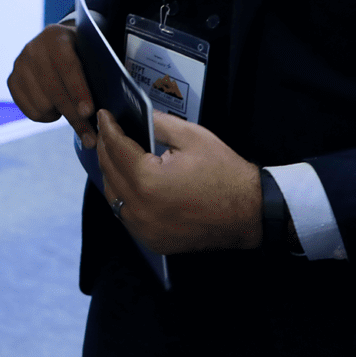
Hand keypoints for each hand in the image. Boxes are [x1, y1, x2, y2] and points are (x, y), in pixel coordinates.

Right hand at [8, 24, 96, 145]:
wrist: (56, 43)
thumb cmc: (81, 52)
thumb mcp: (90, 52)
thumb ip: (96, 73)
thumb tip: (104, 109)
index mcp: (56, 37)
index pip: (67, 66)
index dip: (78, 90)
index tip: (88, 112)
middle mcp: (33, 49)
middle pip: (53, 90)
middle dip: (73, 115)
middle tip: (90, 135)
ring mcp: (19, 65)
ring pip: (41, 104)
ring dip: (60, 114)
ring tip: (71, 108)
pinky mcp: (12, 80)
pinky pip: (30, 111)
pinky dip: (46, 116)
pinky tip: (55, 107)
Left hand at [94, 109, 261, 253]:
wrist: (251, 213)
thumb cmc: (226, 175)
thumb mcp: (193, 137)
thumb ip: (158, 123)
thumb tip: (137, 115)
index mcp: (148, 181)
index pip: (116, 149)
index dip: (108, 128)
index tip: (104, 116)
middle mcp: (141, 209)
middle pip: (109, 171)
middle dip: (105, 148)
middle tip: (107, 131)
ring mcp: (145, 229)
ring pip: (113, 196)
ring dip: (110, 173)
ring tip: (115, 154)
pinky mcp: (153, 241)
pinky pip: (126, 215)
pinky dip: (123, 197)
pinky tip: (128, 182)